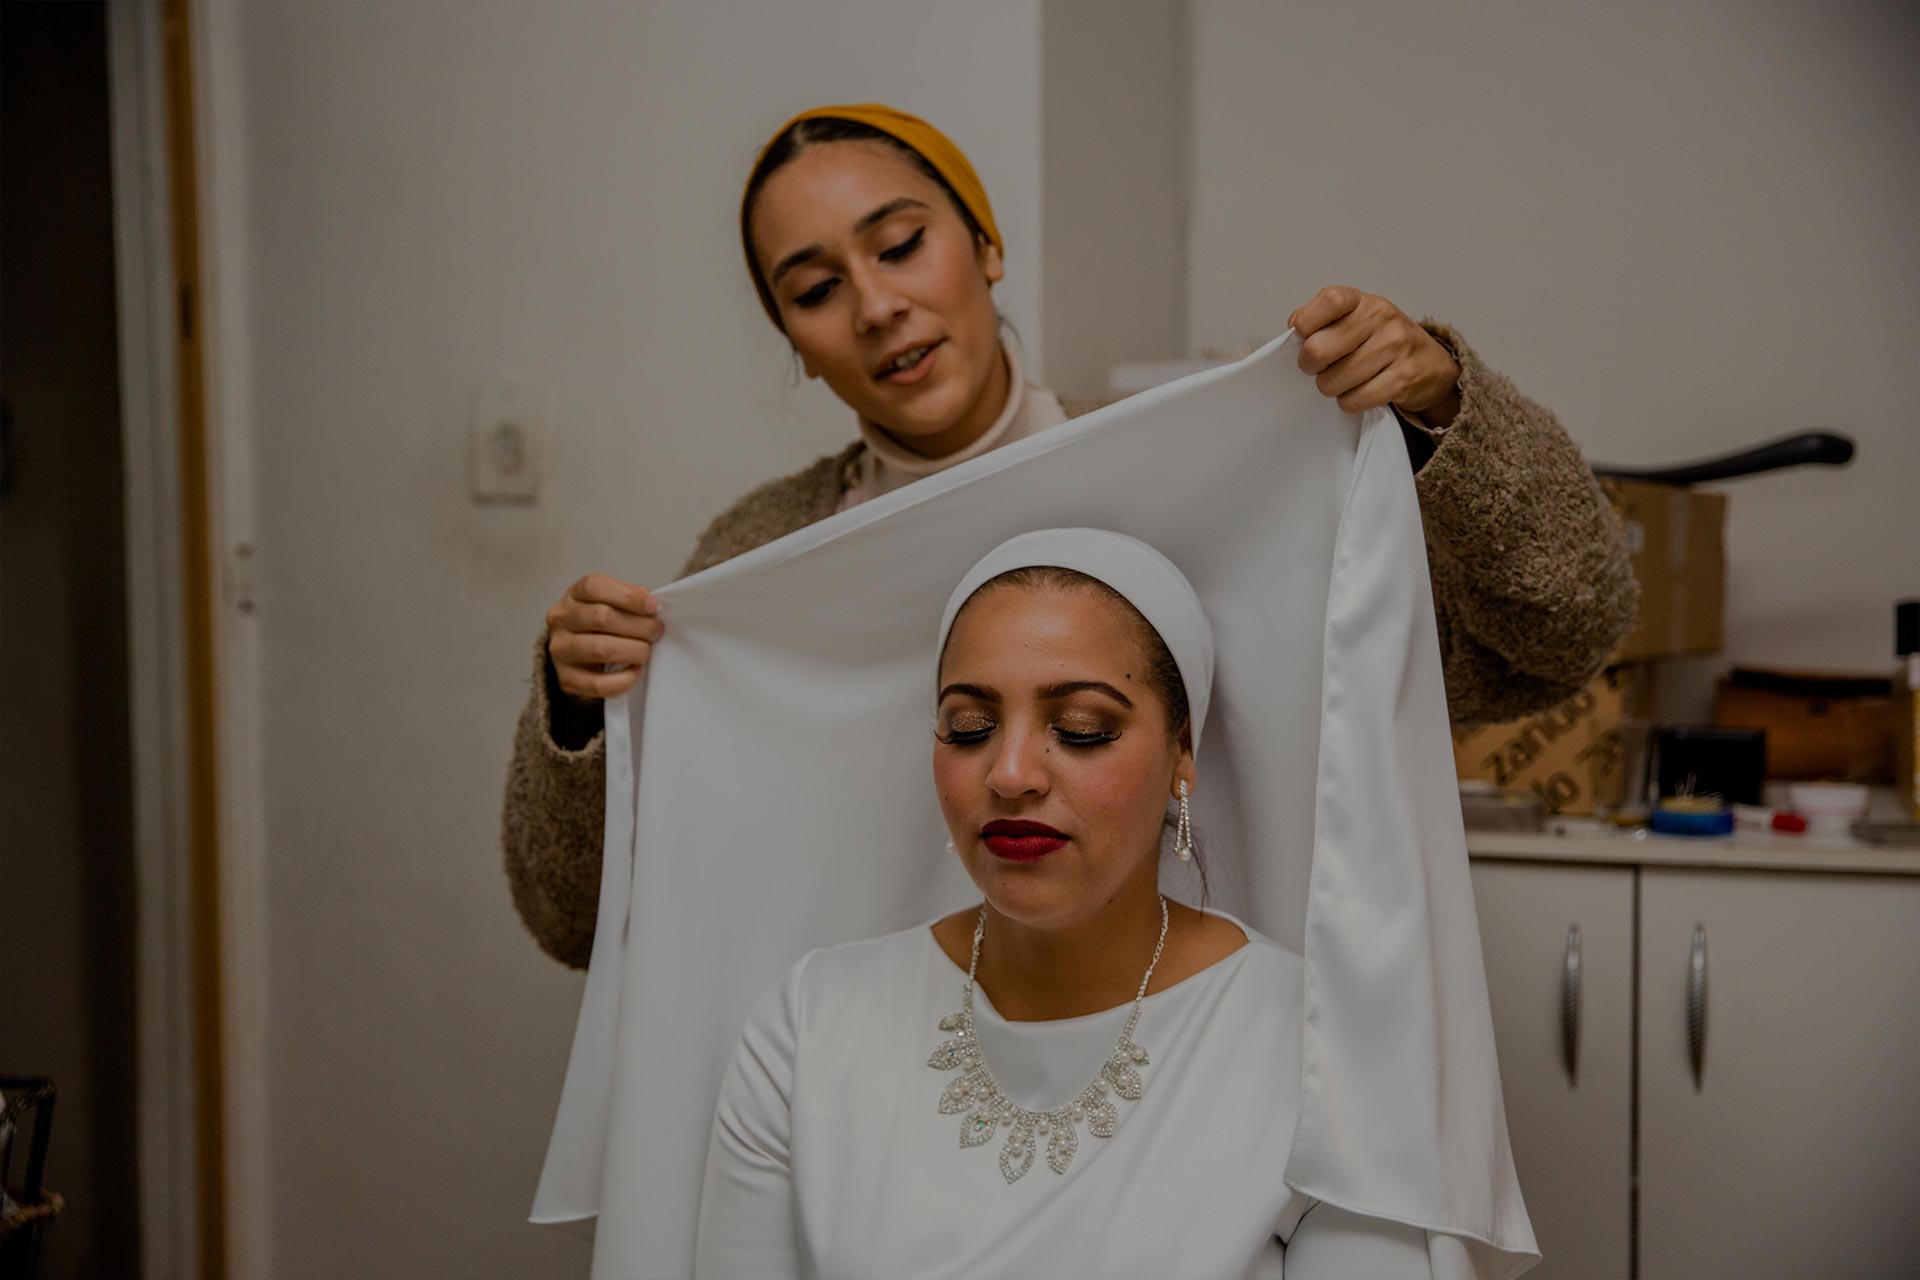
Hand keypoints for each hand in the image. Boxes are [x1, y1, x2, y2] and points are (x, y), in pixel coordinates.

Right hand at [545, 574, 662, 701]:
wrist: (580, 660)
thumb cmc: (601, 627)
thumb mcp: (612, 604)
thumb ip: (630, 600)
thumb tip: (648, 604)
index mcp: (573, 595)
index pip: (594, 587)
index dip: (627, 596)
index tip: (652, 607)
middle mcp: (561, 620)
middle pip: (601, 618)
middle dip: (639, 626)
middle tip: (656, 632)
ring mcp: (560, 650)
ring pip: (600, 649)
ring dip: (633, 651)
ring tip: (645, 652)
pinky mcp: (566, 679)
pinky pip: (598, 683)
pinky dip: (623, 680)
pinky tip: (635, 672)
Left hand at [1287, 286, 1461, 430]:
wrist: (1430, 363)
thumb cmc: (1381, 341)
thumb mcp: (1355, 319)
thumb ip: (1321, 319)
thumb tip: (1294, 327)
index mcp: (1363, 301)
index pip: (1329, 300)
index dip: (1306, 324)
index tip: (1303, 337)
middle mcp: (1381, 317)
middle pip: (1318, 349)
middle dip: (1310, 367)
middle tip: (1319, 368)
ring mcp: (1395, 346)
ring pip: (1333, 381)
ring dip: (1331, 387)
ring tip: (1343, 381)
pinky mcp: (1403, 378)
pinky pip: (1354, 400)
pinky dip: (1349, 402)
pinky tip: (1358, 393)